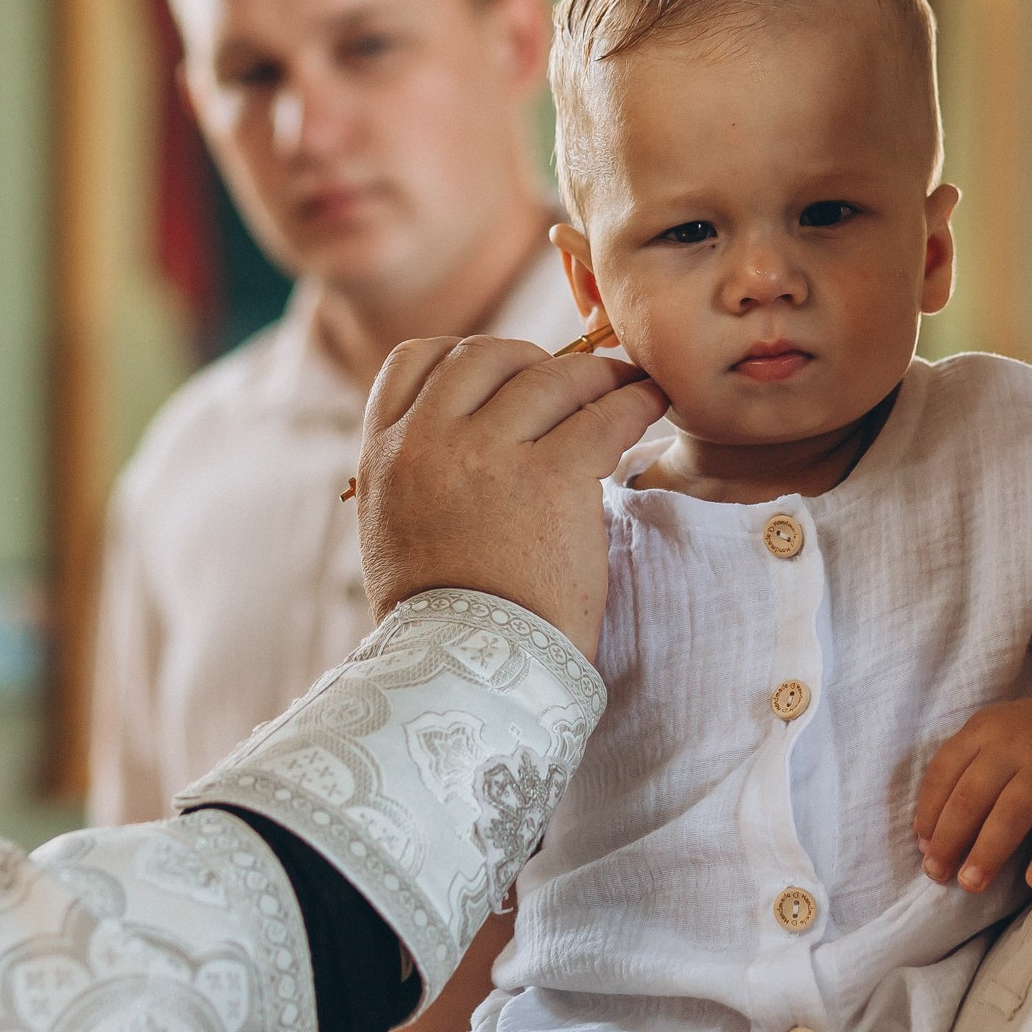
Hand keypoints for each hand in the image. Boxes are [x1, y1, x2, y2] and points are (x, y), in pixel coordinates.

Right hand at [355, 336, 665, 658]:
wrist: (466, 677)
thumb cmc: (440, 619)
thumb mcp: (392, 530)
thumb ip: (415, 473)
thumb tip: (458, 437)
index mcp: (383, 453)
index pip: (415, 360)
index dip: (465, 355)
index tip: (503, 372)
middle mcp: (428, 441)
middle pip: (486, 354)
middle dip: (534, 361)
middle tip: (570, 383)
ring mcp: (487, 454)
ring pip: (551, 377)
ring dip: (594, 376)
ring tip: (623, 388)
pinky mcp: (550, 478)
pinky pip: (602, 414)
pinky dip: (633, 401)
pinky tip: (647, 403)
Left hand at [913, 682, 1031, 892]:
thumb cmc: (1029, 736)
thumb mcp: (991, 736)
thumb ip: (961, 775)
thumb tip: (928, 837)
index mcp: (983, 730)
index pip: (944, 772)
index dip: (929, 811)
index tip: (923, 847)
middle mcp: (1013, 744)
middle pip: (973, 796)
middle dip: (950, 839)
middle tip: (938, 874)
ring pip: (1013, 812)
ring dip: (989, 851)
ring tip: (972, 883)